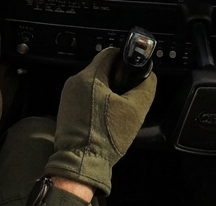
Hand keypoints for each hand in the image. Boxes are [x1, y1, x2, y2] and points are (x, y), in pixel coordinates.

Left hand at [43, 47, 156, 196]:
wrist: (82, 161)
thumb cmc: (108, 134)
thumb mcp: (135, 111)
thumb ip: (145, 88)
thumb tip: (150, 76)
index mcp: (90, 76)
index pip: (109, 53)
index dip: (125, 58)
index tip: (134, 71)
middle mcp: (75, 80)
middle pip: (101, 69)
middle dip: (116, 79)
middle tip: (128, 95)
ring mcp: (67, 94)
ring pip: (93, 83)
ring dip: (106, 91)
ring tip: (118, 109)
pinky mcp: (65, 107)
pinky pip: (84, 95)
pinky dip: (95, 101)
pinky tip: (104, 117)